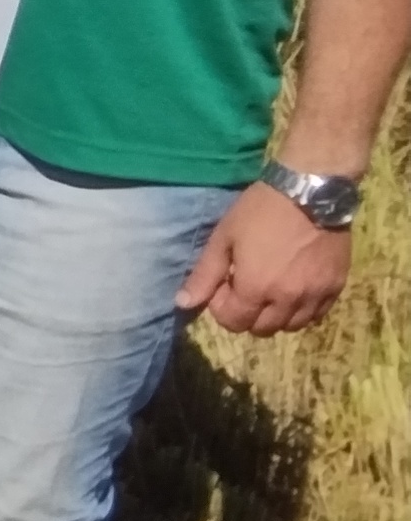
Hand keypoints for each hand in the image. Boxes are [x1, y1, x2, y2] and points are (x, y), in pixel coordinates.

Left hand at [175, 183, 351, 335]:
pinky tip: (294, 288)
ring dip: (276, 315)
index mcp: (255, 289)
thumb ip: (204, 275)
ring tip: (271, 288)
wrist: (311, 191)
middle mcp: (287, 300)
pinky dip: (302, 309)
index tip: (226, 283)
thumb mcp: (223, 238)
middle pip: (262, 329)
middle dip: (248, 313)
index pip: (233, 322)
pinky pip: (317, 314)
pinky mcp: (336, 286)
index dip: (222, 307)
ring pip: (291, 326)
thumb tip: (183, 303)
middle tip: (247, 285)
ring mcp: (315, 295)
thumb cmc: (260, 211)